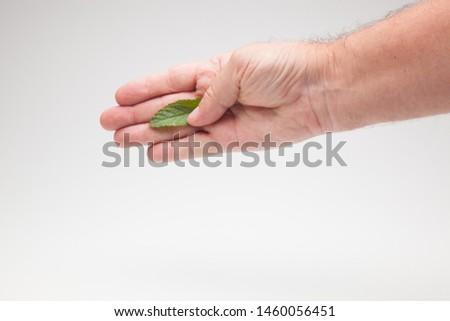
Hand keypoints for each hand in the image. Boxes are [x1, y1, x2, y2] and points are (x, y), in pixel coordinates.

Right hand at [100, 42, 330, 160]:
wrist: (316, 91)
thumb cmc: (283, 68)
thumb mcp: (239, 66)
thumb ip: (211, 93)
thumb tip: (194, 116)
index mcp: (213, 73)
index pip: (170, 82)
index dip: (144, 89)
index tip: (120, 96)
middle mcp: (214, 98)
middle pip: (166, 109)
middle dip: (137, 116)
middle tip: (109, 123)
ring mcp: (222, 121)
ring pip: (177, 131)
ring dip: (149, 136)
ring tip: (123, 140)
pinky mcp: (234, 141)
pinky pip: (199, 148)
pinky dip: (177, 151)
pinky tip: (156, 154)